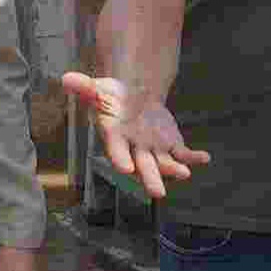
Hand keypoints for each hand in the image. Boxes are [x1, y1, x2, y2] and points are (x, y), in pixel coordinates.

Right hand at [59, 71, 209, 201]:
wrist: (132, 99)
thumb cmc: (112, 97)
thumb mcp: (98, 89)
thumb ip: (84, 88)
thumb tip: (65, 78)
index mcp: (115, 137)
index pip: (116, 151)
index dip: (120, 159)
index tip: (126, 169)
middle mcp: (134, 149)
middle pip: (143, 167)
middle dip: (151, 179)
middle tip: (158, 193)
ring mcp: (154, 150)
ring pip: (164, 164)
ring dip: (174, 170)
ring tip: (184, 173)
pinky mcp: (170, 146)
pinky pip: (182, 154)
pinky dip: (193, 158)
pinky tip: (204, 157)